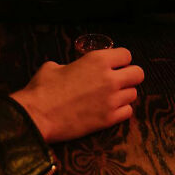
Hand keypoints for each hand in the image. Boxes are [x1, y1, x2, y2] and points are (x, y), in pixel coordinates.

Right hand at [10, 47, 143, 142]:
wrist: (37, 115)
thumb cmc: (42, 88)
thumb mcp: (54, 66)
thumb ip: (72, 65)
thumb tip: (73, 69)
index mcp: (97, 60)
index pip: (126, 54)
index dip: (120, 59)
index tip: (113, 65)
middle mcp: (109, 78)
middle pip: (138, 73)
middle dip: (129, 75)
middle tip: (117, 80)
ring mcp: (111, 100)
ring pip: (134, 94)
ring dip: (124, 94)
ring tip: (110, 96)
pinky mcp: (108, 119)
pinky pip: (128, 111)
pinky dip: (121, 110)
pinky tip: (108, 109)